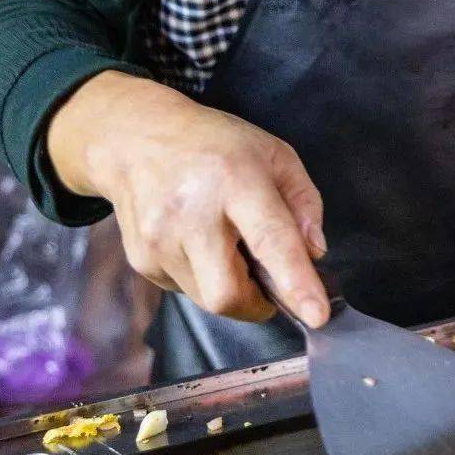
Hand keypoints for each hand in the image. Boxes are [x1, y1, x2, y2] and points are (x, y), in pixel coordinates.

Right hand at [47, 71, 329, 326]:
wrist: (136, 139)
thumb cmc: (216, 145)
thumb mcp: (274, 154)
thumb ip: (304, 202)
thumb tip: (313, 254)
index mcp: (236, 180)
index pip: (270, 240)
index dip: (295, 281)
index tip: (317, 315)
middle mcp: (192, 214)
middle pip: (228, 293)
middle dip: (256, 302)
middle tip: (267, 281)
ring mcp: (160, 240)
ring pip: (207, 299)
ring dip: (228, 286)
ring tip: (225, 244)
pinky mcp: (141, 260)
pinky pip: (184, 290)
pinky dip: (202, 277)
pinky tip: (196, 242)